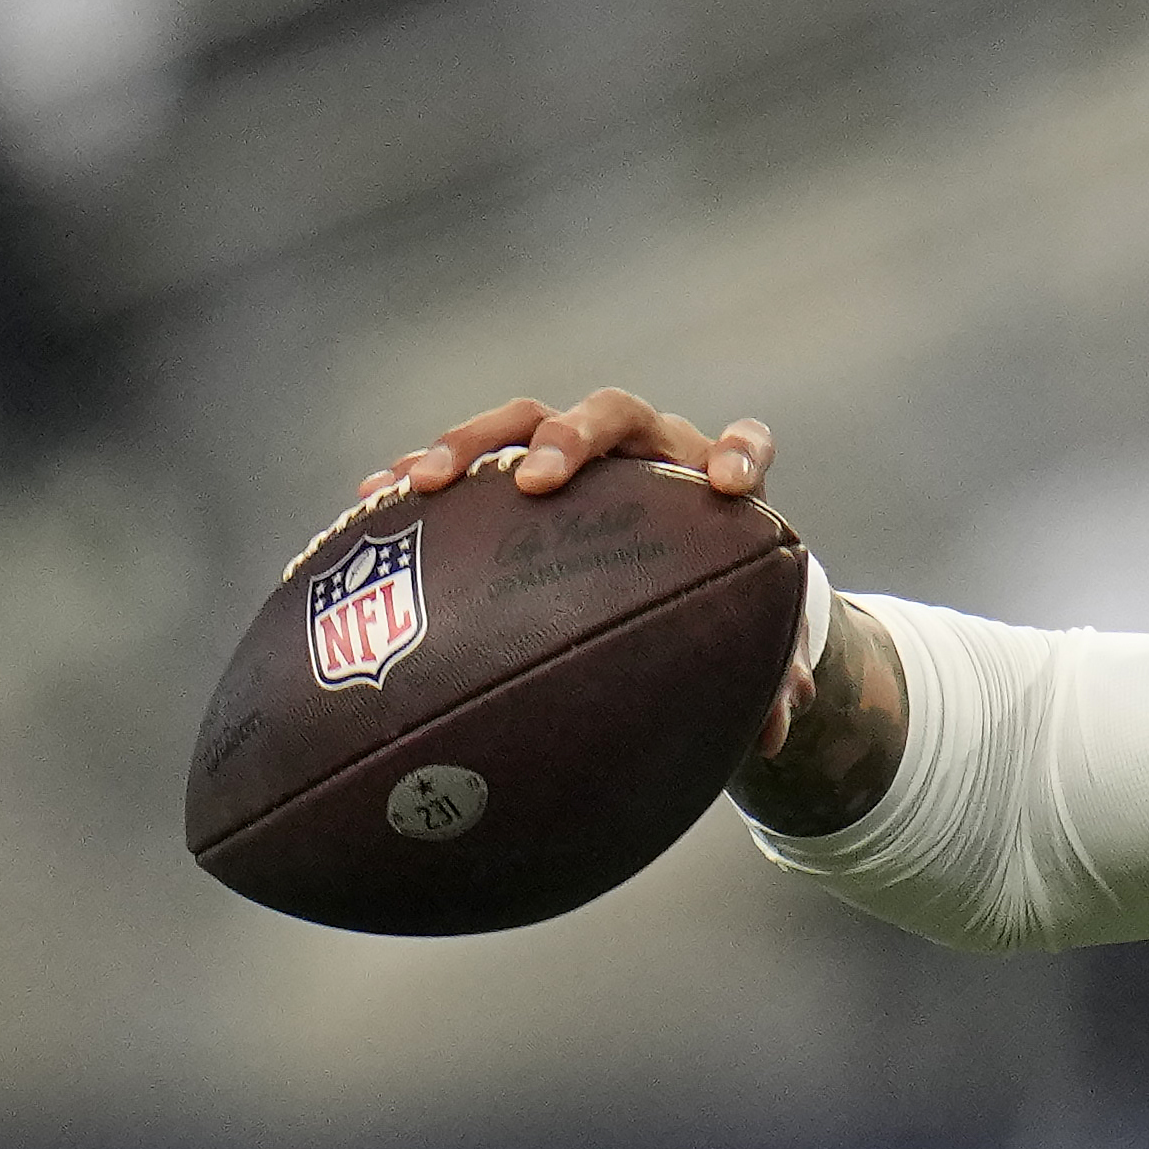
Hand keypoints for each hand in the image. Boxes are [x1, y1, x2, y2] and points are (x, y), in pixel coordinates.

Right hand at [365, 389, 808, 750]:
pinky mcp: (518, 466)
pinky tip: (374, 498)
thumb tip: (774, 734)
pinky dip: (422, 470)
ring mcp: (578, 450)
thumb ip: (766, 674)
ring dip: (472, 442)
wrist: (670, 566)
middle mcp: (647, 447)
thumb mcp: (742, 637)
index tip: (730, 486)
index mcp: (712, 477)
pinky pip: (466, 457)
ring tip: (423, 482)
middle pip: (614, 414)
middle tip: (539, 478)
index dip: (739, 454)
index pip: (742, 444)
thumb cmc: (713, 601)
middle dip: (574, 438)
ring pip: (525, 418)